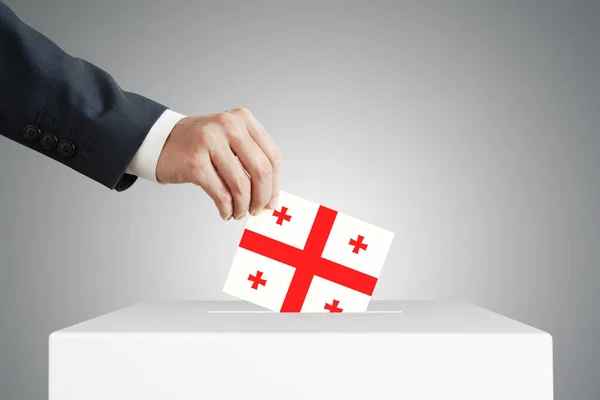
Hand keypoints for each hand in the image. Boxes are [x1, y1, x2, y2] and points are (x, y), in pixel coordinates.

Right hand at [156, 108, 280, 220]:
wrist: (161, 140)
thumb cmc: (199, 145)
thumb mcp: (230, 142)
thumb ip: (251, 162)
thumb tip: (271, 197)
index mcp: (243, 119)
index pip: (272, 157)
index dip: (275, 185)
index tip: (272, 201)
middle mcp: (229, 126)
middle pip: (261, 171)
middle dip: (261, 197)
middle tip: (256, 210)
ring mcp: (211, 142)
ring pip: (241, 185)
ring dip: (242, 206)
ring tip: (237, 212)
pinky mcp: (195, 162)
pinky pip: (221, 193)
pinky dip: (226, 208)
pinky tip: (225, 212)